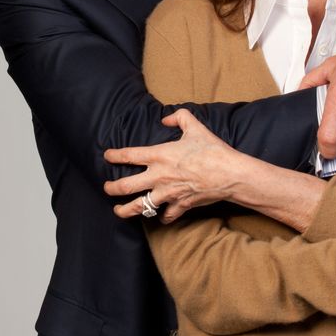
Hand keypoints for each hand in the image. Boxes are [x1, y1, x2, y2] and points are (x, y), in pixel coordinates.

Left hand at [104, 109, 239, 222]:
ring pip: (140, 206)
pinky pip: (166, 216)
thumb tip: (166, 118)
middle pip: (126, 186)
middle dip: (112, 188)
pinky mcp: (180, 206)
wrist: (229, 174)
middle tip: (107, 188)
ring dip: (126, 210)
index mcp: (159, 155)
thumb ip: (179, 117)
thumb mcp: (195, 126)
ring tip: (118, 211)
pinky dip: (162, 218)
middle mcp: (159, 176)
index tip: (107, 156)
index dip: (114, 155)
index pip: (129, 156)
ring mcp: (168, 194)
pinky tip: (160, 217)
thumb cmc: (212, 150)